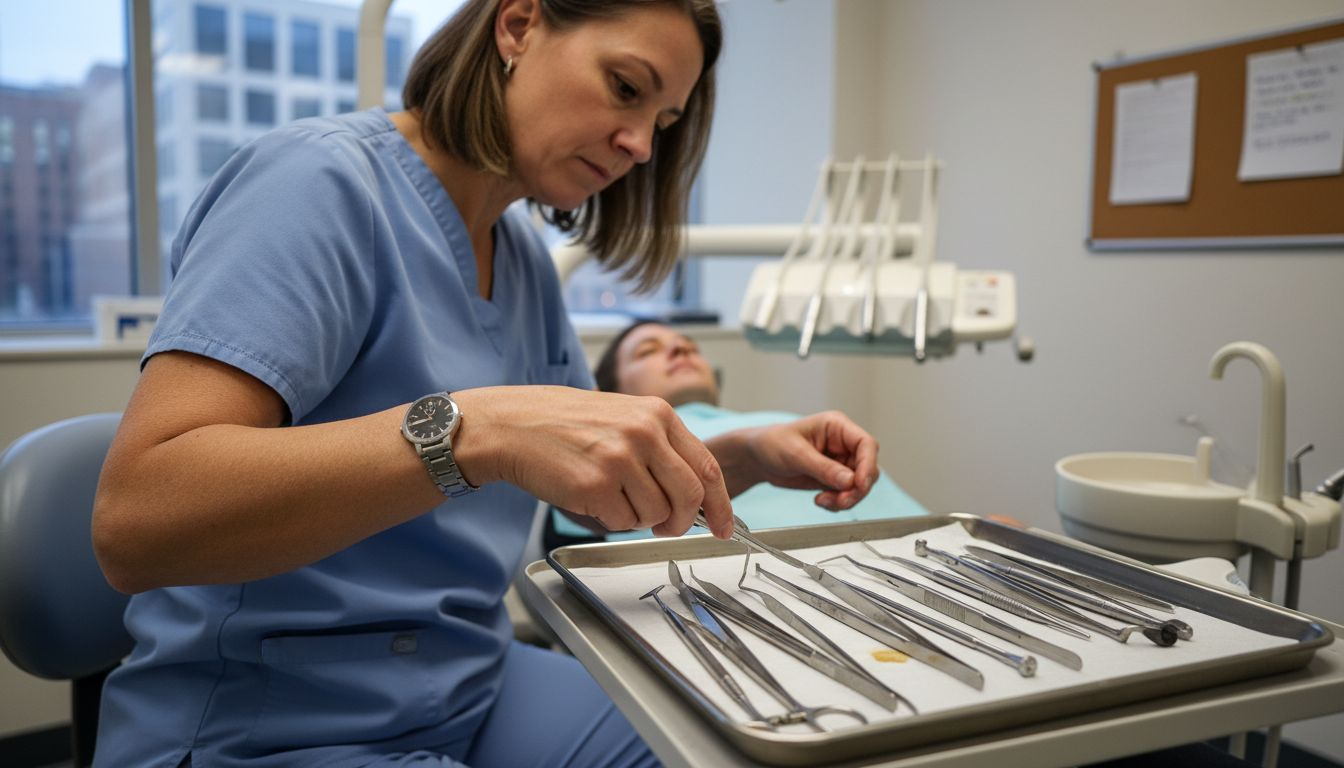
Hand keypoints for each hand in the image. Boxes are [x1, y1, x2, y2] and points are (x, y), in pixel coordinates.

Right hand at [450, 387, 733, 538]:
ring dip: (637, 518)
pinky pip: (622, 523)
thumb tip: (696, 494)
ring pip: (656, 514)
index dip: (721, 505)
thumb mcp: (624, 418)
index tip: (725, 527)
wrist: (513, 425)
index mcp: (658, 415)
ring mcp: (621, 459)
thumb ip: (662, 448)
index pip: (707, 467)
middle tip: (666, 527)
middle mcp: (645, 433)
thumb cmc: (566, 424)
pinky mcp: (596, 485)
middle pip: (690, 497)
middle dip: (681, 522)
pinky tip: (591, 495)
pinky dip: (610, 519)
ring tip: (611, 495)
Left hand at [728, 411, 879, 510]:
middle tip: (839, 501)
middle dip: (857, 489)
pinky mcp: (834, 478)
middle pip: (867, 468)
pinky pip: (847, 494)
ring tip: (824, 501)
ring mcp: (840, 462)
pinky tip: (821, 501)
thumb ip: (823, 468)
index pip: (866, 444)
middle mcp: (843, 444)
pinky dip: (838, 503)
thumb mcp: (795, 454)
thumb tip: (850, 481)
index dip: (867, 465)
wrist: (757, 458)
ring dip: (847, 498)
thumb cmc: (772, 443)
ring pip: (859, 485)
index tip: (858, 484)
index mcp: (836, 427)